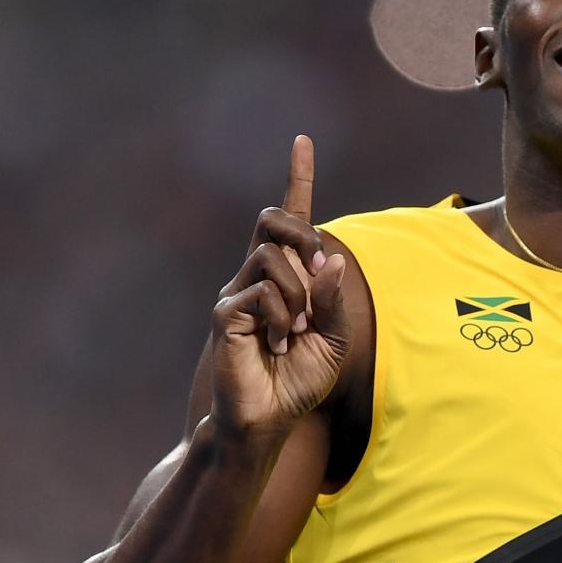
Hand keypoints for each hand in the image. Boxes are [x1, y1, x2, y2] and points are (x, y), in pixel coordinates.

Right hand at [209, 134, 352, 444]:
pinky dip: (281, 316)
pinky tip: (277, 342)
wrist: (267, 420)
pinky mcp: (225, 314)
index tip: (303, 142)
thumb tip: (333, 260)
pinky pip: (261, 293)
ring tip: (295, 330)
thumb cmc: (296, 381)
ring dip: (298, 293)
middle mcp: (256, 276)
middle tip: (321, 269)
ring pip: (272, 257)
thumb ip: (335, 300)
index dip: (297, 178)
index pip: (289, 218)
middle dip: (303, 231)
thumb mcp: (333, 340)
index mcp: (286, 278)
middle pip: (274, 219)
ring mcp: (236, 292)